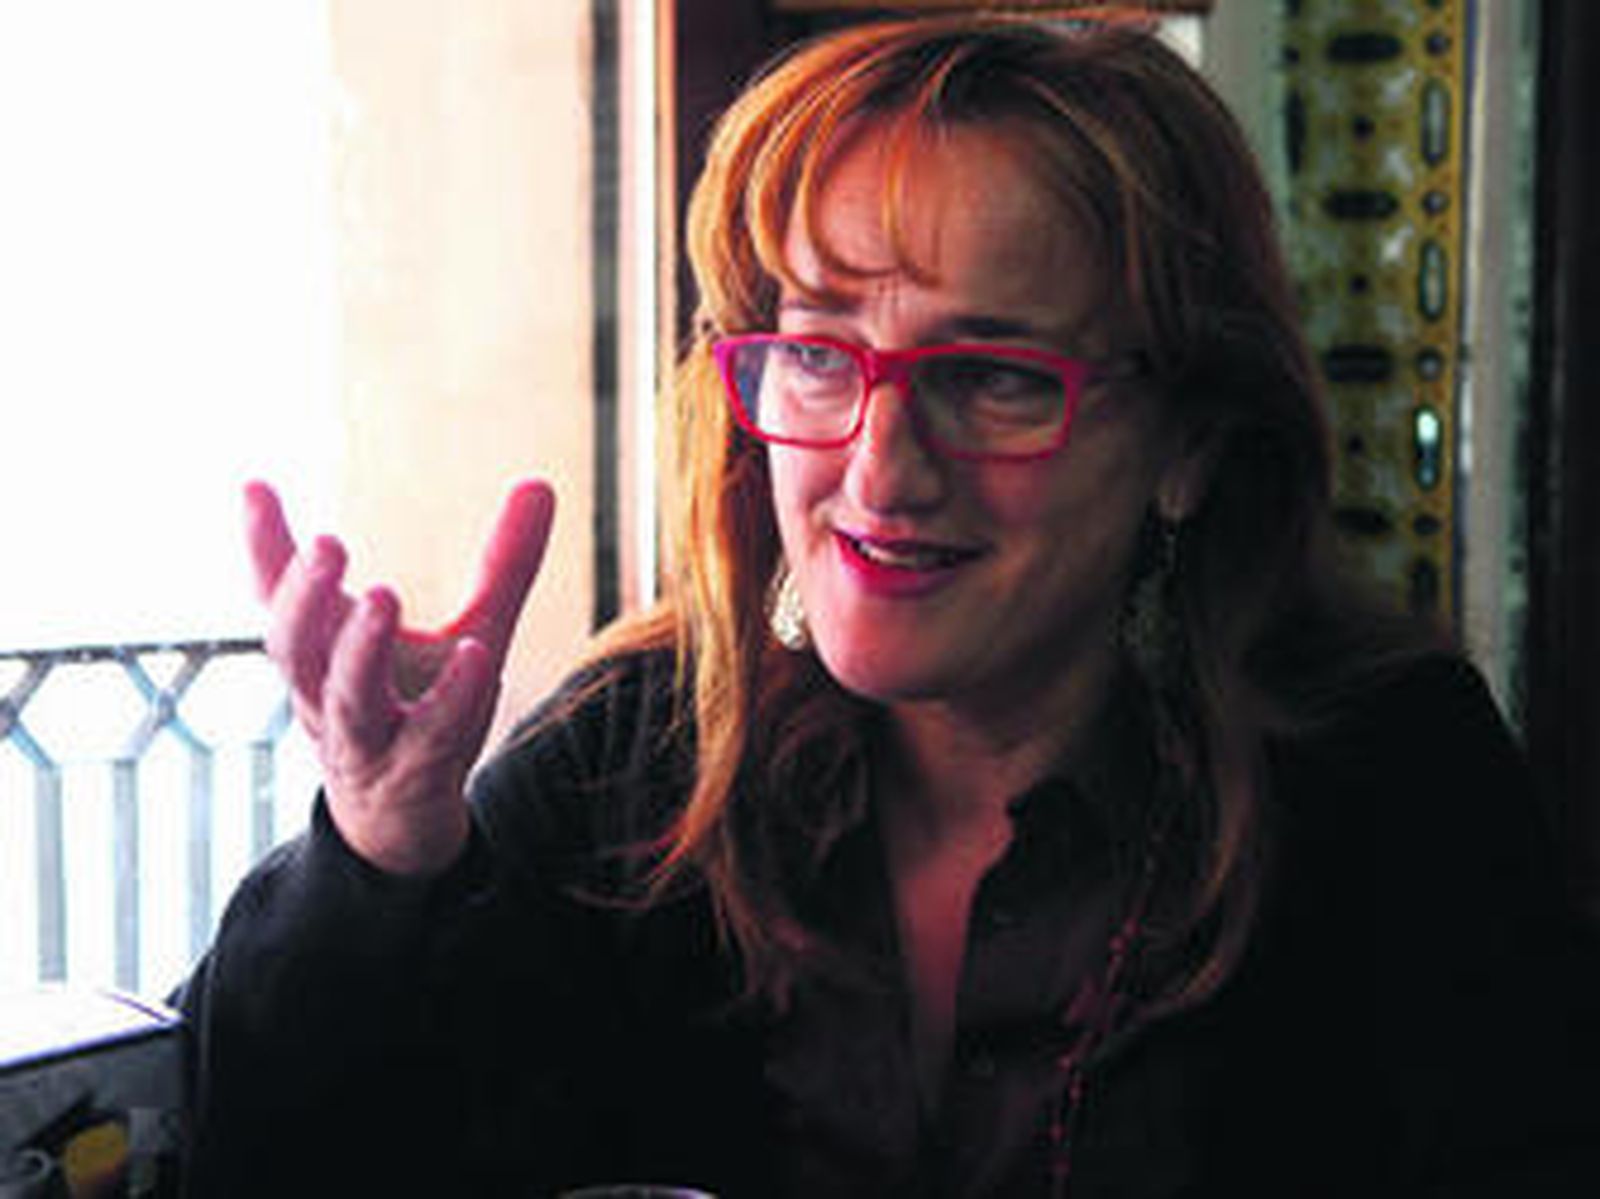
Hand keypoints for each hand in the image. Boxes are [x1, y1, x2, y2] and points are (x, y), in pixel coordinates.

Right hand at [246, 479, 555, 874]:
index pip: (280, 596)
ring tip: (382, 595)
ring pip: (346, 697)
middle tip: (326, 544)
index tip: (254, 487)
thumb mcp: (472, 628)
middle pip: (293, 645)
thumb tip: (540, 483)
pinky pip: (427, 737)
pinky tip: (476, 657)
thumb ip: (503, 563)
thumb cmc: (425, 709)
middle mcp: (330, 695)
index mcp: (328, 651)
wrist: (406, 821)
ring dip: (359, 648)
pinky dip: (450, 698)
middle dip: (303, 594)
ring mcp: (368, 741)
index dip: (264, 546)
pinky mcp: (415, 775)